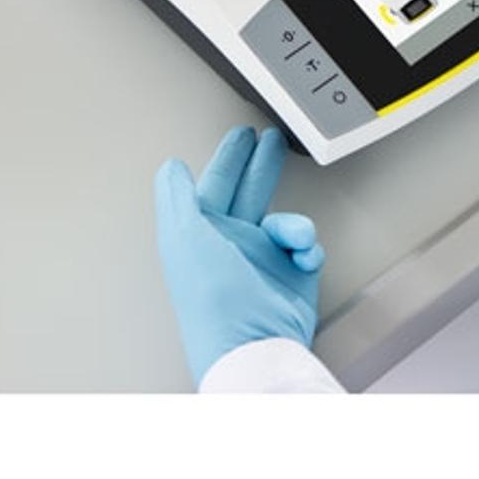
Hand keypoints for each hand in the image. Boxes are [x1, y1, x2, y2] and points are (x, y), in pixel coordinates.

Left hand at [154, 126, 325, 385]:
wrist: (255, 344)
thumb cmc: (215, 298)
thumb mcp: (184, 238)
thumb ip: (177, 197)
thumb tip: (170, 169)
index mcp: (203, 232)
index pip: (217, 183)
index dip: (229, 157)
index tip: (241, 134)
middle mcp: (232, 243)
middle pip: (250, 191)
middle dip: (260, 164)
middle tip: (272, 139)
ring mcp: (264, 259)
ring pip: (284, 219)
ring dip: (293, 223)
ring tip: (296, 235)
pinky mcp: (293, 274)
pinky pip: (307, 245)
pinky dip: (308, 247)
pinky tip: (303, 256)